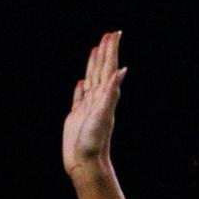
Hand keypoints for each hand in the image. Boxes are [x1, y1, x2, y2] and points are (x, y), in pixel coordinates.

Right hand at [63, 29, 126, 181]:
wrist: (86, 164)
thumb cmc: (94, 142)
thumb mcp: (103, 115)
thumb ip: (111, 92)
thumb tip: (122, 70)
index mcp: (104, 96)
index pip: (109, 68)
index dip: (111, 50)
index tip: (115, 34)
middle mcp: (97, 99)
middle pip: (101, 70)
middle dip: (104, 52)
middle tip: (108, 35)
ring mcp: (87, 108)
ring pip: (91, 80)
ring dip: (93, 65)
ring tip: (95, 51)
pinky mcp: (76, 117)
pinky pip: (79, 97)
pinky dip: (80, 88)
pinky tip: (82, 82)